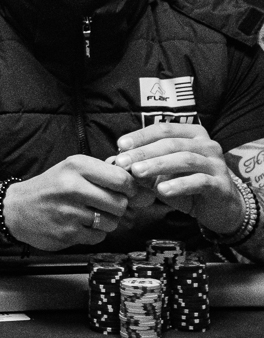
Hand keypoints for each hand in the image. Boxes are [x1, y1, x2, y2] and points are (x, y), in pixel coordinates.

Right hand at [1, 155, 135, 250]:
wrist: (15, 209)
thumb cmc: (49, 188)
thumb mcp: (72, 170)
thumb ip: (104, 175)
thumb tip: (143, 191)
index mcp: (76, 166)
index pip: (122, 179)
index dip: (131, 189)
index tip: (127, 192)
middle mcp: (73, 187)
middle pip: (120, 203)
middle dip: (118, 207)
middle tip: (105, 205)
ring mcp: (70, 212)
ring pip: (112, 222)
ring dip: (106, 222)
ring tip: (88, 215)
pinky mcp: (68, 233)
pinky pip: (98, 236)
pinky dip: (93, 233)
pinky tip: (78, 225)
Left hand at [114, 124, 244, 233]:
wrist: (219, 208)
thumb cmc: (186, 185)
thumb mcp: (161, 175)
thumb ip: (143, 166)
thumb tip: (116, 161)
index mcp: (192, 135)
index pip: (164, 130)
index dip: (141, 136)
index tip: (120, 145)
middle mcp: (207, 145)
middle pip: (172, 144)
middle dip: (144, 152)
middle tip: (122, 162)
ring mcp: (216, 164)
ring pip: (185, 159)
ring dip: (158, 165)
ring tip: (137, 172)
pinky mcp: (221, 184)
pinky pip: (199, 181)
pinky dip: (179, 185)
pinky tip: (161, 191)